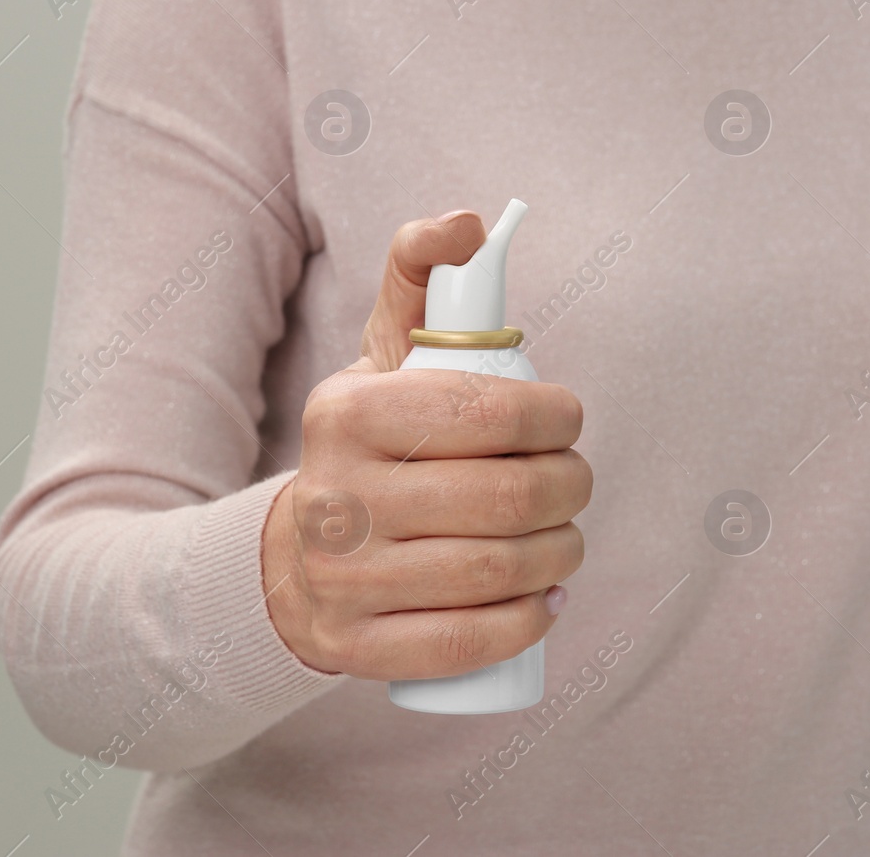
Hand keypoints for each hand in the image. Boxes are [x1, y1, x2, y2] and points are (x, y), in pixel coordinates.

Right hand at [260, 210, 589, 680]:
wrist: (293, 557)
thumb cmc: (369, 445)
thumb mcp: (382, 357)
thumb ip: (420, 277)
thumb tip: (468, 222)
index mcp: (347, 415)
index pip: (486, 410)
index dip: (555, 417)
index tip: (567, 421)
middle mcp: (336, 498)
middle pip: (504, 498)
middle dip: (570, 488)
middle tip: (576, 483)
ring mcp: (341, 580)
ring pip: (494, 572)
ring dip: (560, 554)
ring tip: (566, 538)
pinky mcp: (352, 647)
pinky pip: (464, 645)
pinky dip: (525, 623)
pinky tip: (543, 601)